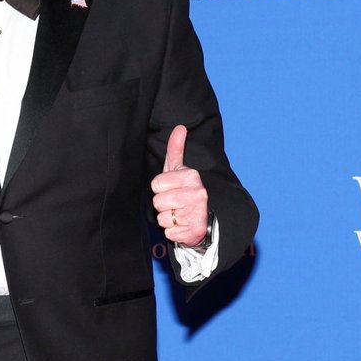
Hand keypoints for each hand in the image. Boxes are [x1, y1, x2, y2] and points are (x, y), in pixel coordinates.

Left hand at [151, 126, 208, 245]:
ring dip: (168, 220)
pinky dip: (173, 233)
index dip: (160, 189)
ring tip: (179, 215)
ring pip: (163, 218)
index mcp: (191, 176)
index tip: (172, 190)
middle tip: (176, 204)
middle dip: (163, 205)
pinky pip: (169, 233)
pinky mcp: (194, 232)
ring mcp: (197, 213)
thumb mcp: (179, 170)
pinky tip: (183, 227)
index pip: (156, 184)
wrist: (204, 220)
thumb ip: (176, 150)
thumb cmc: (186, 193)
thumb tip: (180, 127)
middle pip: (158, 202)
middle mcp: (197, 193)